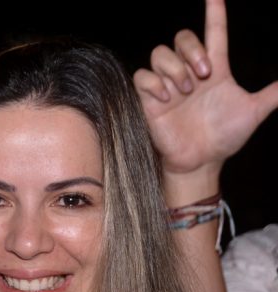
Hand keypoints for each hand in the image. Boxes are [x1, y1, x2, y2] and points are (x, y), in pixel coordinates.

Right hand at [135, 0, 277, 178]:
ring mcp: (167, 86)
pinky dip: (154, 82)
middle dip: (192, 50)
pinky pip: (142, 76)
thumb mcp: (254, 111)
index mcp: (214, 70)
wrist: (201, 162)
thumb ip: (274, 93)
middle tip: (204, 74)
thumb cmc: (225, 138)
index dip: (215, 11)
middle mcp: (189, 73)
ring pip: (160, 53)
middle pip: (182, 37)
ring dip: (174, 69)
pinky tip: (166, 97)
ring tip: (185, 91)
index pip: (214, 32)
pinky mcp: (148, 100)